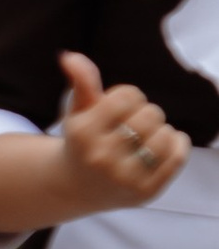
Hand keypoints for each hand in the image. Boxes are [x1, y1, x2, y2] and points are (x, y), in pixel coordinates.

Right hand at [54, 53, 190, 212]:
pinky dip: (176, 144)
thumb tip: (71, 57)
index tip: (120, 107)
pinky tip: (163, 145)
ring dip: (161, 130)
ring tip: (146, 137)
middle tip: (134, 124)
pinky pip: (177, 157)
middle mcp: (101, 157)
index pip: (128, 96)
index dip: (130, 96)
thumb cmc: (82, 140)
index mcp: (83, 133)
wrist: (77, 187)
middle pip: (150, 114)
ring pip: (165, 136)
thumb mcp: (78, 110)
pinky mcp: (145, 192)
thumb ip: (81, 82)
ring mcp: (124, 178)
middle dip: (146, 113)